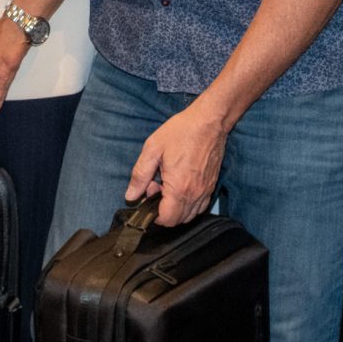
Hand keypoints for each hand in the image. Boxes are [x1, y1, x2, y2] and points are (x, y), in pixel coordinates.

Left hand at [127, 101, 230, 226]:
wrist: (209, 121)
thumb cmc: (181, 132)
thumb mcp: (153, 149)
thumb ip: (140, 175)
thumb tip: (130, 196)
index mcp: (179, 188)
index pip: (165, 219)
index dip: (153, 211)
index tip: (150, 189)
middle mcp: (195, 194)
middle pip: (177, 221)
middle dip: (163, 210)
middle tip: (157, 185)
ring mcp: (206, 191)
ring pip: (189, 216)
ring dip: (175, 208)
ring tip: (169, 185)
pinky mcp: (212, 186)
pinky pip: (200, 207)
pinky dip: (188, 205)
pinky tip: (181, 186)